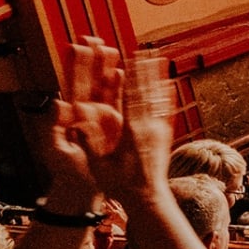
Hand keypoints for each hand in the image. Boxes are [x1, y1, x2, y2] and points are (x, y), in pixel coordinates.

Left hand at [30, 39, 122, 205]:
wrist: (81, 190)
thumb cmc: (66, 173)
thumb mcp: (54, 151)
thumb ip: (52, 128)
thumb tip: (57, 103)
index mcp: (69, 116)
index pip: (73, 84)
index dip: (75, 65)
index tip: (77, 45)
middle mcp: (85, 113)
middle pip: (89, 80)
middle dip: (92, 59)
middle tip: (94, 38)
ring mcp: (101, 118)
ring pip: (105, 88)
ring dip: (107, 68)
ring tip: (111, 49)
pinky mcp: (115, 127)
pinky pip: (118, 103)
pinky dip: (121, 88)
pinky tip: (124, 75)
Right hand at [80, 58, 175, 203]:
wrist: (148, 200)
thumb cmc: (121, 185)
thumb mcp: (99, 165)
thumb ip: (90, 141)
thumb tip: (80, 121)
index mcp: (132, 132)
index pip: (131, 97)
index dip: (131, 76)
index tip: (130, 58)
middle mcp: (149, 128)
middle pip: (147, 92)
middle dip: (146, 70)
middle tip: (146, 49)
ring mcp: (160, 131)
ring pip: (159, 97)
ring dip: (157, 76)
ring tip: (159, 58)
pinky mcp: (165, 136)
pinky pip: (166, 110)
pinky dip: (166, 94)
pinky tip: (169, 83)